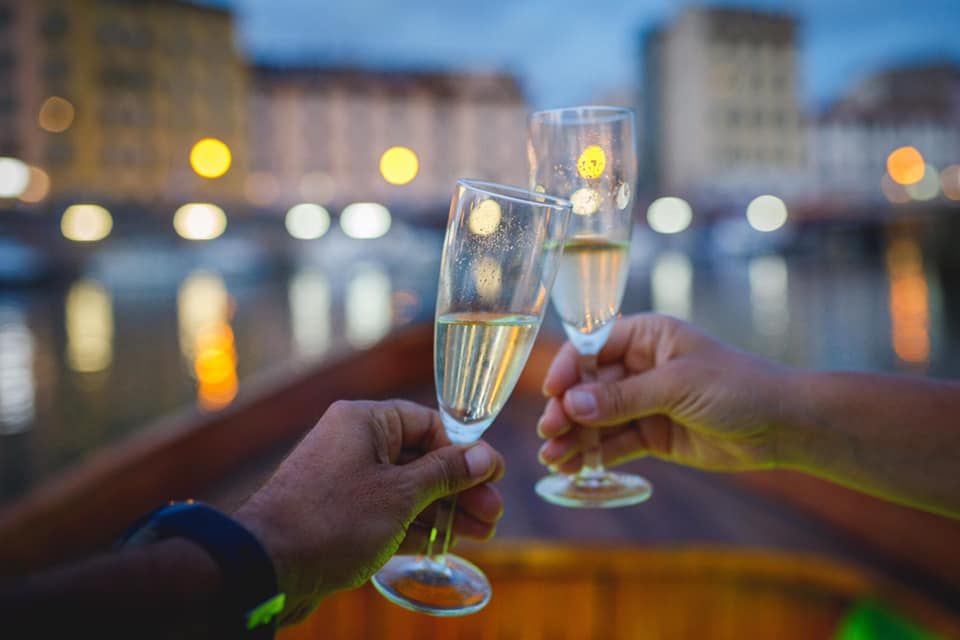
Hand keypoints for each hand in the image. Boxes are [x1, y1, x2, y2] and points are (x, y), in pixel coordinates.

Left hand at [235, 400, 504, 622]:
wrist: (267, 566)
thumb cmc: (334, 519)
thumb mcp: (400, 494)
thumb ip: (445, 473)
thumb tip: (484, 456)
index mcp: (364, 422)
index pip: (428, 424)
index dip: (466, 449)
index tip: (495, 474)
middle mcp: (354, 444)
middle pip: (422, 458)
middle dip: (461, 486)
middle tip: (495, 512)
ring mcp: (347, 481)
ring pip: (409, 489)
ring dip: (446, 509)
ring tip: (482, 531)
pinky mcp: (342, 515)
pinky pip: (390, 512)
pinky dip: (419, 525)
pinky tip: (449, 540)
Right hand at [537, 314, 791, 474]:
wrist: (783, 424)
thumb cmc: (737, 386)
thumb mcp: (676, 385)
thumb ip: (623, 397)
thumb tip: (572, 406)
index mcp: (647, 336)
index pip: (593, 347)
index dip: (569, 369)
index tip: (552, 393)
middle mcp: (640, 365)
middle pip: (589, 385)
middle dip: (567, 409)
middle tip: (548, 431)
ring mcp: (645, 401)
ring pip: (598, 417)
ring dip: (574, 436)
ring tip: (552, 457)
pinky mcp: (653, 433)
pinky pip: (615, 441)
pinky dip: (594, 453)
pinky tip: (571, 466)